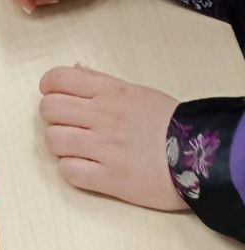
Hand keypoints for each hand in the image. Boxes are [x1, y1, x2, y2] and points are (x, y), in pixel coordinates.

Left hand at [39, 66, 185, 211]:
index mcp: (111, 92)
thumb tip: (75, 70)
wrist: (201, 157)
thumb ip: (102, 82)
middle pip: (49, 109)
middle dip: (52, 117)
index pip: (58, 79)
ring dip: (60, 145)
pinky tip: (85, 167)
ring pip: (53, 140)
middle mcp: (104, 117)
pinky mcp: (110, 178)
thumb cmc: (170, 123)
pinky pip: (69, 172)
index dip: (49, 87)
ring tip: (76, 148)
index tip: (54, 95)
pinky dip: (71, 170)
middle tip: (67, 125)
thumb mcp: (137, 92)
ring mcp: (105, 148)